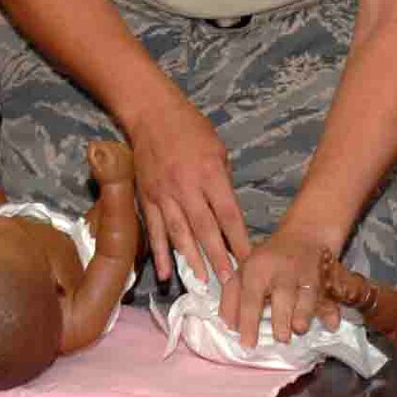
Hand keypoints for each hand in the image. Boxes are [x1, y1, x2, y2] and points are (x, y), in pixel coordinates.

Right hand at [125, 91, 250, 283]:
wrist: (151, 114)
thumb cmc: (191, 128)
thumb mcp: (218, 150)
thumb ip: (222, 183)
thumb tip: (228, 215)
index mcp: (210, 173)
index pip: (228, 213)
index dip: (239, 240)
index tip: (250, 261)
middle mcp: (186, 186)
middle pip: (205, 228)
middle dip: (219, 257)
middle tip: (230, 282)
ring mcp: (164, 194)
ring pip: (179, 233)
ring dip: (192, 259)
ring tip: (204, 282)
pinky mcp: (146, 198)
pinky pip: (155, 229)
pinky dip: (159, 253)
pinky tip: (166, 273)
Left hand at [222, 225, 337, 347]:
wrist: (305, 235)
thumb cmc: (269, 259)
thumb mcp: (244, 270)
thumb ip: (232, 297)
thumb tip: (229, 326)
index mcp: (257, 269)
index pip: (251, 298)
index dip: (248, 322)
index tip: (247, 345)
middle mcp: (282, 272)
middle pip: (282, 296)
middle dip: (282, 318)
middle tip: (280, 339)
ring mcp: (305, 275)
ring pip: (307, 296)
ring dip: (304, 314)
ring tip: (299, 330)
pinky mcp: (324, 280)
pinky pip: (329, 297)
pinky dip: (331, 311)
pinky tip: (332, 325)